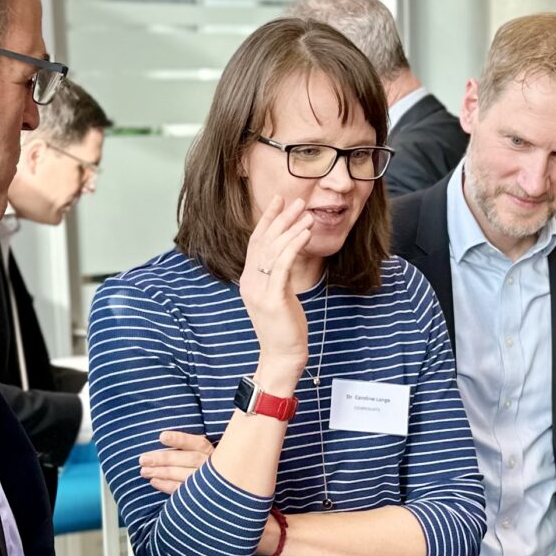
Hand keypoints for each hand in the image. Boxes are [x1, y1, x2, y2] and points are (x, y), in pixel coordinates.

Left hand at [139, 431, 213, 495]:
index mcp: (212, 452)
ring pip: (184, 475)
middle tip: (143, 459)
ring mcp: (209, 482)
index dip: (180, 440)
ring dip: (162, 473)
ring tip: (144, 471)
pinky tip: (153, 482)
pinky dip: (167, 486)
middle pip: (189, 459)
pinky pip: (183, 490)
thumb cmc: (201, 464)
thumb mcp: (200, 452)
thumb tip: (161, 436)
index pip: (197, 443)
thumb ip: (187, 446)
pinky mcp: (201, 496)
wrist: (212, 487)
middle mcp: (213, 466)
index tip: (162, 436)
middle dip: (164, 459)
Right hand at [238, 196, 313, 390]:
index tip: (279, 201)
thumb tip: (288, 256)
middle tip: (297, 200)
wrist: (282, 356)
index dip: (267, 219)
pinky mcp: (272, 299)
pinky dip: (294, 245)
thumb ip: (278, 277)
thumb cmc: (285, 328)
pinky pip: (283, 265)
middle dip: (281, 218)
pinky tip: (305, 233)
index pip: (256, 242)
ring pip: (273, 250)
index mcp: (249, 280)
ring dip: (291, 228)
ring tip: (307, 213)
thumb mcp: (278, 296)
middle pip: (264, 241)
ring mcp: (259, 290)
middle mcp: (250, 282)